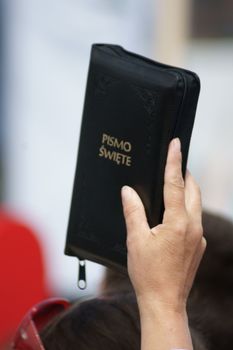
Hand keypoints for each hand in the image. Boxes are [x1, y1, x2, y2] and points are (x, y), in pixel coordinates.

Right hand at [121, 138, 205, 311]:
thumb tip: (128, 191)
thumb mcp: (135, 240)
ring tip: (174, 183)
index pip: (176, 183)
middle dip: (185, 173)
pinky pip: (195, 219)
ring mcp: (199, 237)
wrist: (164, 303)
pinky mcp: (199, 246)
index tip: (176, 143)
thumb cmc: (148, 274)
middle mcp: (194, 227)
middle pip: (193, 190)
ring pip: (196, 204)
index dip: (174, 161)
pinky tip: (174, 213)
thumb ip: (133, 211)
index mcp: (178, 222)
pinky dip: (187, 208)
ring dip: (187, 191)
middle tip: (175, 162)